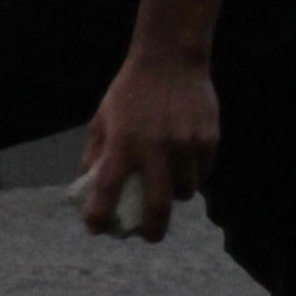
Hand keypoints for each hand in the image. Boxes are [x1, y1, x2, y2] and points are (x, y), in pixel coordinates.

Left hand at [70, 55, 218, 241]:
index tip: (95, 228)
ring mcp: (185, 146)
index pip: (106, 189)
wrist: (171, 58)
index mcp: (124, 142)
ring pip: (184, 192)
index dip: (98, 216)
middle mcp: (156, 148)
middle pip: (157, 207)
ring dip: (174, 195)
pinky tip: (184, 160)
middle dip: (152, 231)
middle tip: (148, 236)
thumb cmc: (131, 92)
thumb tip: (88, 189)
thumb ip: (96, 154)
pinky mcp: (207, 141)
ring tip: (167, 183)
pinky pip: (202, 173)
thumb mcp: (104, 118)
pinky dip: (192, 175)